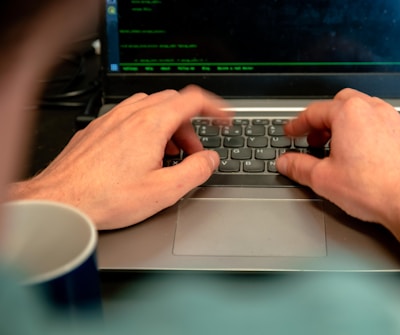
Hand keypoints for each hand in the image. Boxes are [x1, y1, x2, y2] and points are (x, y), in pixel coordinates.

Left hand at [9, 86, 227, 229]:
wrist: (59, 201)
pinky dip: (147, 130)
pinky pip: (130, 117)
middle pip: (174, 104)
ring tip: (167, 158)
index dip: (215, 108)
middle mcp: (130, 114)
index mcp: (151, 124)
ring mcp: (111, 118)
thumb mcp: (164, 191)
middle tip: (192, 154)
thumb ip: (196, 171)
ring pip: (151, 108)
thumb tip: (210, 159)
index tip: (224, 120)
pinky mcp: (98, 128)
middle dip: (190, 127)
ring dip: (168, 128)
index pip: (193, 100)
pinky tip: (142, 158)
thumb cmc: (104, 197)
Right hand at [276, 88, 399, 271]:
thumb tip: (286, 162)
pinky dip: (370, 133)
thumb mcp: (323, 179)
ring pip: (365, 111)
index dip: (298, 124)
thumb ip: (299, 167)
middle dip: (324, 119)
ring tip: (341, 147)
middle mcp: (374, 110)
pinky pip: (385, 125)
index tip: (291, 132)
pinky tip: (367, 155)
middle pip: (341, 103)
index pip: (314, 112)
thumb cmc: (375, 189)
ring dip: (348, 124)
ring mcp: (395, 120)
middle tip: (316, 139)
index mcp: (349, 114)